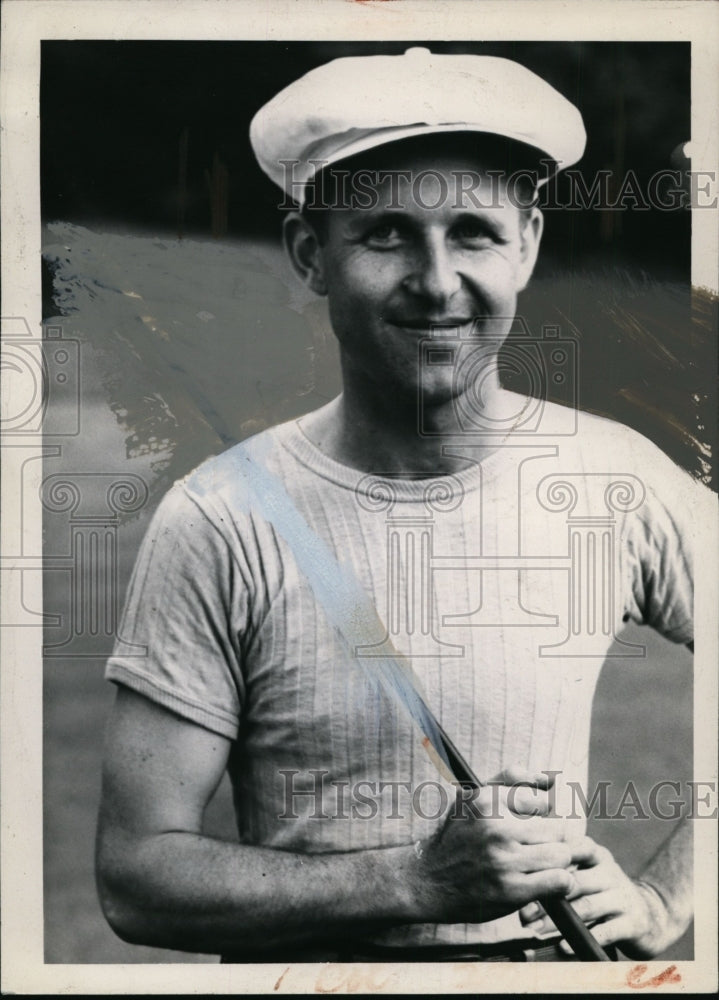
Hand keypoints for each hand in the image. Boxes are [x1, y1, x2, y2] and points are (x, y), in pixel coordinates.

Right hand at [414, 767, 576, 924]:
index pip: (542, 803)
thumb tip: (548, 779)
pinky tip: (548, 884)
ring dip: (556, 864)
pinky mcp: (510, 890)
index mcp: (487, 800)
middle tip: (536, 851)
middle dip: (551, 841)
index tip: (528, 828)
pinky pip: (559, 881)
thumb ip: (511, 778)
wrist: (429, 880)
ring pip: (561, 855)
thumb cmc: (458, 836)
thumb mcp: (473, 796)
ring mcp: (503, 860)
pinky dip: (561, 884)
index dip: (539, 818)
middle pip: (555, 830)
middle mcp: (495, 827)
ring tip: (541, 867)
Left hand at [519, 836, 675, 957]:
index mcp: (597, 856)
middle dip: (546, 898)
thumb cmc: (608, 893)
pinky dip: (583, 939)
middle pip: (574, 882)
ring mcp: (622, 897)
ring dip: (559, 922)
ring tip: (537, 932)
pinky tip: (564, 947)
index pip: (571, 849)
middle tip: (523, 914)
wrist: (653, 916)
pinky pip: (604, 931)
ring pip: (586, 907)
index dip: (547, 862)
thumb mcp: (592, 873)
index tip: (522, 876)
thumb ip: (564, 870)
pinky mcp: (632, 923)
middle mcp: (610, 873)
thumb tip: (522, 874)